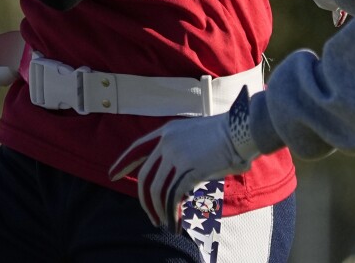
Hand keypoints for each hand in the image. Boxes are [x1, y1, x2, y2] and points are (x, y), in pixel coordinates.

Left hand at [109, 88, 259, 226]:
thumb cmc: (229, 134)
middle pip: (145, 176)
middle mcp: (167, 142)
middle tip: (150, 215)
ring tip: (165, 222)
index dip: (123, 162)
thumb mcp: (198, 136)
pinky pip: (172, 198)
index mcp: (168, 131)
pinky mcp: (187, 170)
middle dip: (145, 200)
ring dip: (159, 210)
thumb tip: (181, 184)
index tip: (111, 174)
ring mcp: (175, 156)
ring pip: (156, 191)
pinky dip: (172, 214)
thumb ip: (183, 153)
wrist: (243, 129)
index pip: (137, 148)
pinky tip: (176, 224)